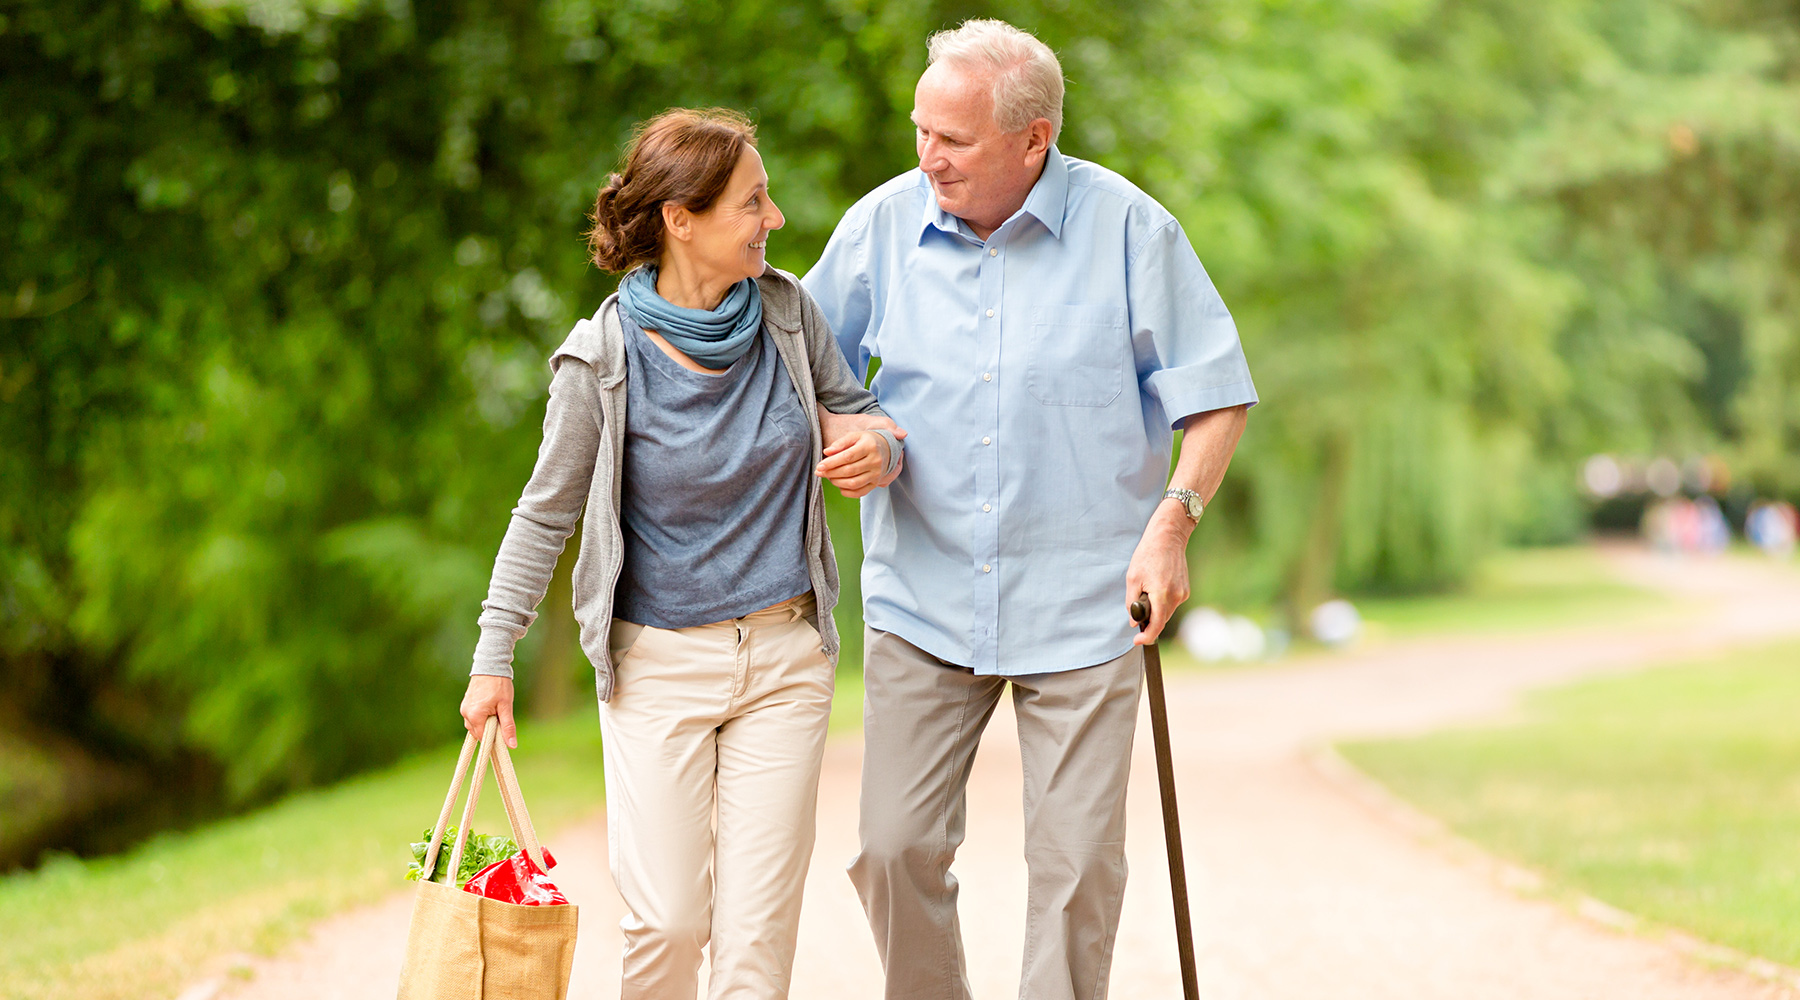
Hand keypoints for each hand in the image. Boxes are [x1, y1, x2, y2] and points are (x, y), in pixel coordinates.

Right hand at [460, 675, 516, 748]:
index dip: (494, 738)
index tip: (504, 732)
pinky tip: (491, 709)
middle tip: (501, 717)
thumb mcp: (506, 706)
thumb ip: (508, 726)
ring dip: (486, 724)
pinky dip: (482, 718)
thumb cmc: (499, 684)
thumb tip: (512, 745)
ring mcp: (464, 709)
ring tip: (496, 710)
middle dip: (490, 730)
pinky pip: (473, 718)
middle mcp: (466, 713)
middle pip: (478, 733)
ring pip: (475, 726)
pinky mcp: (465, 705)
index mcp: (475, 715)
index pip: (483, 738)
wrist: (490, 666)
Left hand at [817, 411, 906, 497]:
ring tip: (829, 477)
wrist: (887, 449)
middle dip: (831, 473)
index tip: (819, 466)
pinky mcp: (876, 483)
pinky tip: (839, 486)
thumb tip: (827, 452)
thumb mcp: (855, 436)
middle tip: (819, 472)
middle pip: (849, 471)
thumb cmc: (867, 441)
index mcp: (869, 446)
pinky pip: (860, 492)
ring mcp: (876, 474)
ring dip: (837, 482)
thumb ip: (840, 442)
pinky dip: (847, 492)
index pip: (847, 457)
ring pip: (854, 483)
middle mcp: (875, 461)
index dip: (832, 462)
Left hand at [1124, 501, 1193, 644]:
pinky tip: (1156, 586)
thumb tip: (1134, 622)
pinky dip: (1162, 602)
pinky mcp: (1185, 590)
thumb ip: (1131, 603)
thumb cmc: (1147, 555)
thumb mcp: (1132, 578)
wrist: (1168, 537)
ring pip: (1167, 612)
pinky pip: (1171, 603)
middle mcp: (1176, 596)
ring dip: (1155, 610)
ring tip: (1146, 590)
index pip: (1156, 626)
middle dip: (1148, 621)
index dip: (1146, 637)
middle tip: (1136, 609)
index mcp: (1162, 595)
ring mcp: (1183, 593)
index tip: (1137, 641)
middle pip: (1161, 620)